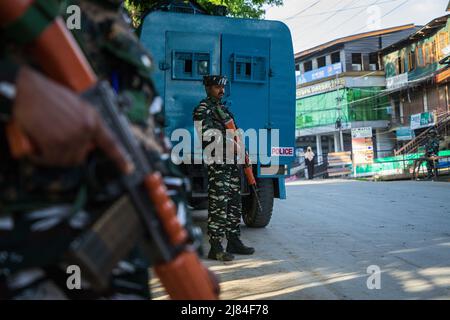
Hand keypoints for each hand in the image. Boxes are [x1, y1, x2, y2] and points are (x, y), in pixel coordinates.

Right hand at [12, 66, 132, 172]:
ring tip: (45, 142)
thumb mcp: (78, 106)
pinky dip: (41, 158)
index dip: (120, 158)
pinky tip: (37, 149)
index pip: (110, 142)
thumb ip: (87, 124)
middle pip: (81, 156)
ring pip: (65, 160)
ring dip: (54, 156)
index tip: (128, 169)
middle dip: (69, 153)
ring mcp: (71, 137)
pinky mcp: (54, 143)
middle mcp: (85, 129)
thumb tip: (89, 143)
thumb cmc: (50, 95)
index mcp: (93, 119)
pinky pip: (50, 159)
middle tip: (56, 143)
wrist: (29, 89)